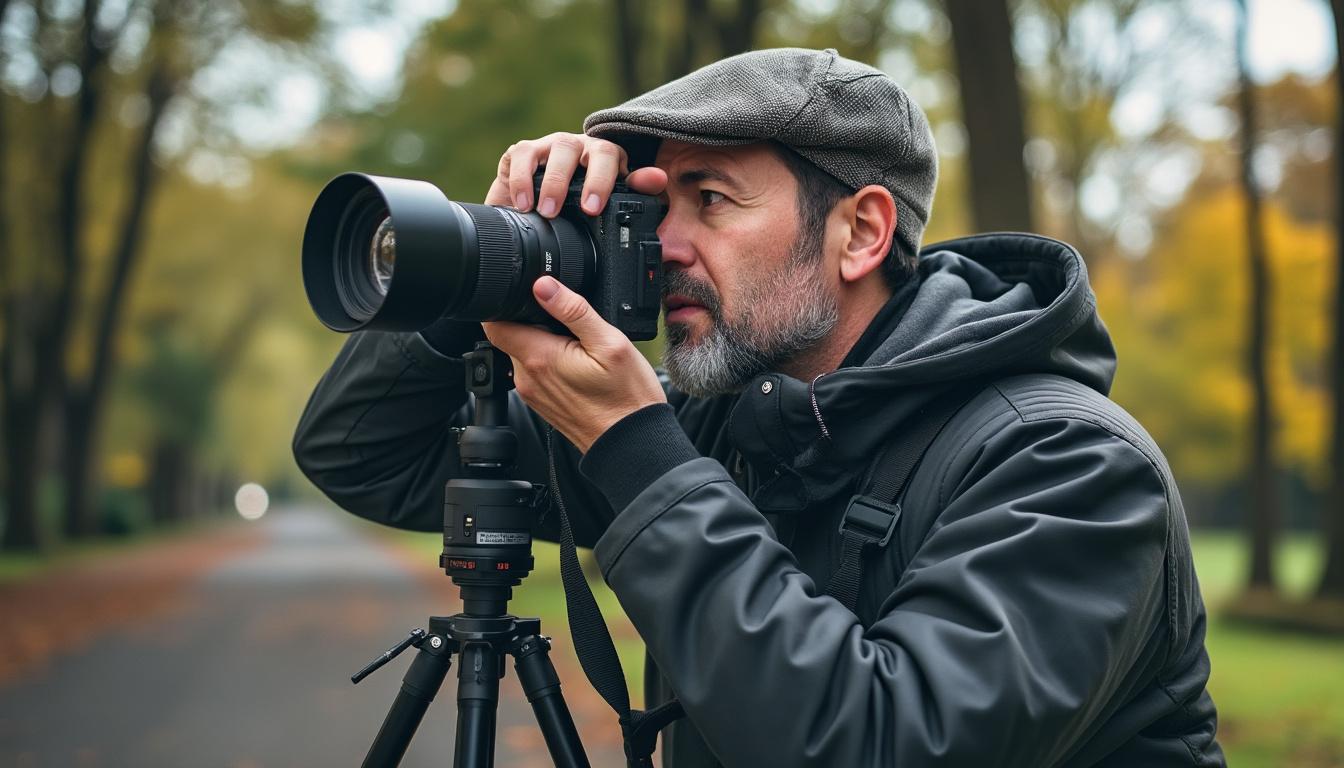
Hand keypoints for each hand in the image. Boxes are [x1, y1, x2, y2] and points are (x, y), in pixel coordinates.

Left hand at [482, 276, 666, 453]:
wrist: (631, 442)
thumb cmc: (626, 398)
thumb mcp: (609, 343)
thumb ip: (574, 311)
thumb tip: (543, 284)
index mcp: (539, 357)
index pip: (494, 324)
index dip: (504, 303)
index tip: (529, 296)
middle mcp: (527, 377)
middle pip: (509, 335)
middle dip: (530, 321)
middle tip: (566, 322)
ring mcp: (532, 392)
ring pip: (522, 352)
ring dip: (541, 341)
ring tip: (575, 345)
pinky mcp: (541, 401)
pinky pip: (534, 371)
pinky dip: (548, 360)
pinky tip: (576, 364)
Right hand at [485, 132, 666, 216]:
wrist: (536, 212)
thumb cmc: (579, 208)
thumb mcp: (609, 206)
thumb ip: (635, 193)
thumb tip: (658, 178)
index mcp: (604, 159)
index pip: (611, 156)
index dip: (604, 179)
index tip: (593, 208)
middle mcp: (579, 148)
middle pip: (582, 149)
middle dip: (578, 179)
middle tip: (573, 211)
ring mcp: (550, 147)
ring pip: (557, 150)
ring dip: (552, 181)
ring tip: (545, 212)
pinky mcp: (522, 152)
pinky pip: (522, 155)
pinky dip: (521, 180)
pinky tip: (522, 204)